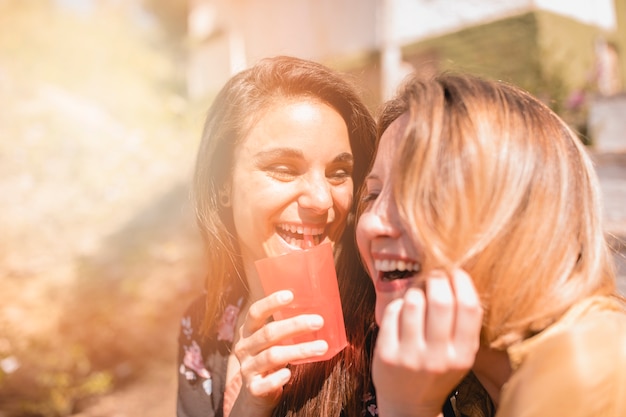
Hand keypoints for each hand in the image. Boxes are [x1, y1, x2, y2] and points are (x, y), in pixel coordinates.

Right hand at [230, 290, 328, 416]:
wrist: (255, 395)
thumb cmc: (271, 359)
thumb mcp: (272, 341)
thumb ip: (286, 329)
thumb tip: (319, 312)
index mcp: (248, 332)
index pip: (255, 313)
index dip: (270, 302)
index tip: (290, 295)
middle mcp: (244, 348)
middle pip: (268, 333)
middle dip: (295, 325)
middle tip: (319, 321)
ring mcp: (247, 368)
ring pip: (272, 356)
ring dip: (299, 350)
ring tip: (322, 347)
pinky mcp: (252, 389)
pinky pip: (265, 383)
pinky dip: (278, 378)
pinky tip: (290, 373)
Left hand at [373, 269, 482, 416]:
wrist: (408, 405)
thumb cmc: (437, 370)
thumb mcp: (460, 354)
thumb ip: (464, 323)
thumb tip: (457, 275)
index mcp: (463, 355)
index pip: (469, 307)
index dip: (462, 282)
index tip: (455, 272)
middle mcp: (439, 357)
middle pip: (440, 300)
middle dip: (437, 279)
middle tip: (434, 275)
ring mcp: (411, 357)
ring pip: (413, 301)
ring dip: (415, 290)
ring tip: (416, 294)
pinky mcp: (386, 355)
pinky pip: (392, 312)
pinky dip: (397, 305)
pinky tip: (401, 311)